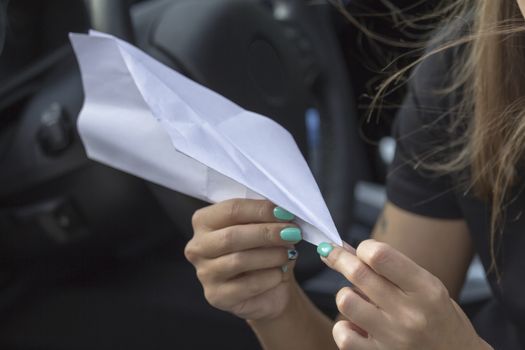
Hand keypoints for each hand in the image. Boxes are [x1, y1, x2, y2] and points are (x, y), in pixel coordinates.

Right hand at [185, 199, 301, 320]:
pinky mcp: (217, 296)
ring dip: (271, 255)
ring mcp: (205, 274)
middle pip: (232, 235)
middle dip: (266, 233)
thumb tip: (282, 212)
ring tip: (289, 253)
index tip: (284, 212)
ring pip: (239, 260)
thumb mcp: (263, 228)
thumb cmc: (262, 251)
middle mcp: (198, 247)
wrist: (268, 289)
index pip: (231, 210)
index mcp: (204, 221)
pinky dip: (270, 277)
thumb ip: (266, 218)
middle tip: (291, 232)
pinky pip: (247, 285)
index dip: (260, 210)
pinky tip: (280, 273)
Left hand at [319, 239, 492, 349]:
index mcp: (426, 289)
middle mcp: (410, 314)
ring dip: (345, 295)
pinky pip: (343, 335)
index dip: (364, 248)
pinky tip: (356, 326)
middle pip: (358, 274)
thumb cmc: (438, 318)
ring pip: (346, 301)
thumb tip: (347, 248)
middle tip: (332, 254)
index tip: (362, 250)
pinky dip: (343, 327)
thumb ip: (390, 268)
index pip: (380, 256)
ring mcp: (393, 339)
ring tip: (357, 299)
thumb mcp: (426, 287)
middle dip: (339, 258)